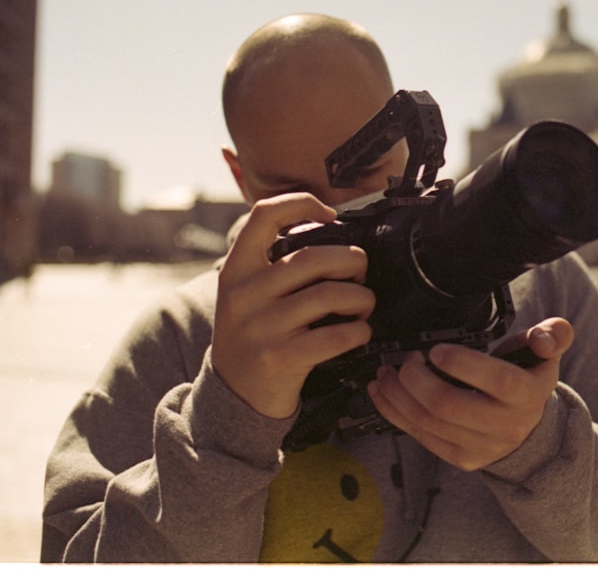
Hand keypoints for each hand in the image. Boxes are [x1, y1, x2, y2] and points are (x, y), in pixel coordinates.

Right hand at [211, 193, 374, 418]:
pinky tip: (360, 331)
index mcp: (236, 270)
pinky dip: (359, 331)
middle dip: (352, 260)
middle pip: (314, 256)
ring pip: (331, 295)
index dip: (302, 203)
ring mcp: (262, 327)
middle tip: (361, 270)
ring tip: (364, 304)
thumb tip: (332, 234)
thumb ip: (272, 264)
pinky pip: (336, 335)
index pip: (264, 215)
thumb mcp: (244, 293)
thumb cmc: (251, 335)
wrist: (233, 394)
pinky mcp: (282, 357)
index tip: (329, 214)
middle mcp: (245, 294)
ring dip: (362, 297)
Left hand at [367, 317, 574, 470]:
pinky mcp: (459, 458)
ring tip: (386, 372)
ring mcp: (481, 446)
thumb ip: (553, 335)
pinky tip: (383, 392)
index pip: (497, 381)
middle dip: (416, 380)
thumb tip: (545, 337)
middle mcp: (506, 425)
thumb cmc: (526, 380)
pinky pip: (419, 436)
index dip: (462, 364)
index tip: (436, 348)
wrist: (528, 430)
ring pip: (427, 422)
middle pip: (448, 405)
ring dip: (397, 395)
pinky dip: (393, 412)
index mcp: (528, 394)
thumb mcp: (545, 355)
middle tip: (406, 359)